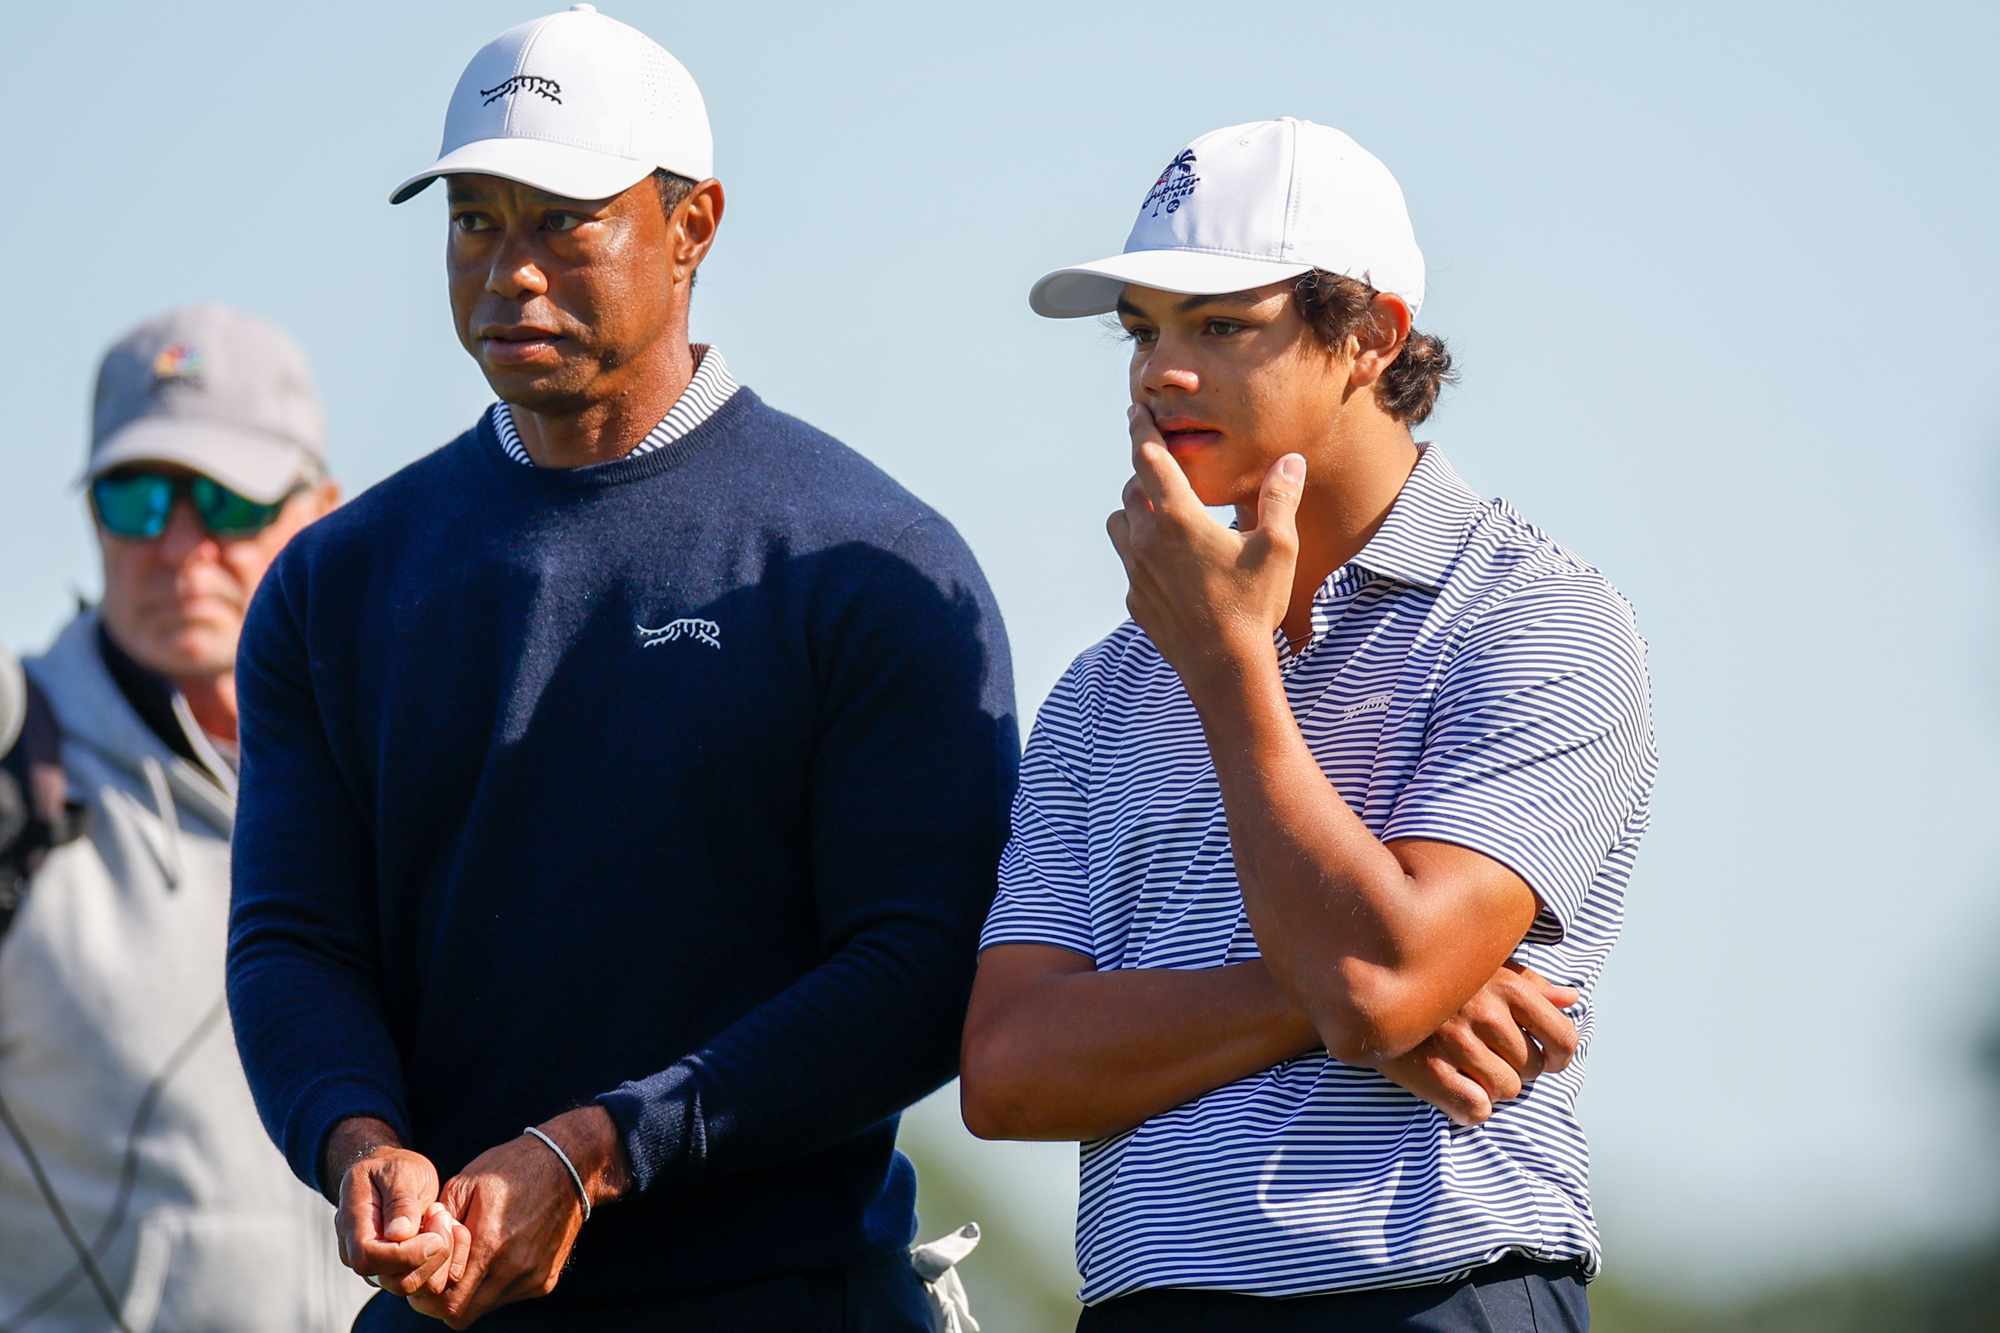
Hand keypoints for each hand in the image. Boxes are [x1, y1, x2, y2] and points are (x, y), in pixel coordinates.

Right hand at [332, 1138, 464, 1297]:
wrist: (389, 1174)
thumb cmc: (392, 1168)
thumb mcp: (400, 1171)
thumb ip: (399, 1201)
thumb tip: (398, 1234)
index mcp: (352, 1224)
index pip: (369, 1258)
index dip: (406, 1254)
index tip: (435, 1234)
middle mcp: (357, 1253)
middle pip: (394, 1281)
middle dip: (430, 1256)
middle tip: (443, 1217)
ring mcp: (376, 1266)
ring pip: (412, 1286)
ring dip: (440, 1258)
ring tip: (443, 1219)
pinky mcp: (396, 1271)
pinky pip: (423, 1282)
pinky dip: (443, 1263)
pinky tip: (446, 1232)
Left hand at [413, 1108, 628, 1327]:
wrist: (569, 1166)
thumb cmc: (513, 1168)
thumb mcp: (466, 1182)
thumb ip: (437, 1222)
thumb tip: (421, 1249)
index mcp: (490, 1244)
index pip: (446, 1302)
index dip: (426, 1295)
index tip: (426, 1274)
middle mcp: (514, 1269)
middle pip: (461, 1315)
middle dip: (443, 1299)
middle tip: (441, 1273)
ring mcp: (533, 1278)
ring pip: (484, 1308)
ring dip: (470, 1292)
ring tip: (473, 1258)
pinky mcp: (546, 1280)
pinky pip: (508, 1297)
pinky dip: (495, 1284)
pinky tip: (499, 1255)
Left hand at [1105, 405, 1304, 691]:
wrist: (1224, 669)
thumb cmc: (1253, 605)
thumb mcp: (1277, 548)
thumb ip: (1279, 498)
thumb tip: (1290, 461)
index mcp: (1178, 518)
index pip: (1148, 458)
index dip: (1141, 428)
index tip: (1135, 409)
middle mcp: (1146, 539)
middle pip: (1132, 489)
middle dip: (1146, 474)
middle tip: (1165, 468)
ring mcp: (1135, 571)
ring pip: (1120, 523)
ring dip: (1136, 511)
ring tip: (1163, 513)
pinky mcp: (1134, 599)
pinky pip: (1129, 562)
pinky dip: (1142, 551)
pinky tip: (1170, 563)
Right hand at [1373, 964, 1580, 1125]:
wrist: (1364, 979)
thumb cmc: (1435, 976)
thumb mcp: (1484, 966)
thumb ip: (1530, 983)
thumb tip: (1571, 998)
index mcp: (1509, 985)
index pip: (1563, 1037)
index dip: (1559, 1056)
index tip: (1547, 1058)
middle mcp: (1487, 1013)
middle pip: (1532, 1069)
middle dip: (1517, 1068)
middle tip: (1491, 1057)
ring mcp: (1458, 1043)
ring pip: (1506, 1091)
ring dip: (1491, 1086)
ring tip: (1468, 1069)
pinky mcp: (1430, 1070)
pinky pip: (1476, 1109)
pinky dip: (1470, 1106)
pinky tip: (1454, 1087)